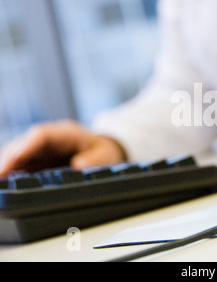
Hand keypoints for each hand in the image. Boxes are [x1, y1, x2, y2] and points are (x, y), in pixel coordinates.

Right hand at [0, 120, 125, 177]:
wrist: (106, 153)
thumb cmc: (105, 152)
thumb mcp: (106, 156)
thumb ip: (94, 160)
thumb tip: (79, 165)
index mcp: (66, 133)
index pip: (41, 135)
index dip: (25, 147)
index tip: (14, 159)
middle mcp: (49, 139)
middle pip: (22, 145)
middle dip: (8, 159)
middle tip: (0, 176)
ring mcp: (41, 150)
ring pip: (17, 155)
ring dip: (7, 167)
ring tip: (2, 183)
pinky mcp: (38, 161)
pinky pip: (20, 165)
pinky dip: (12, 173)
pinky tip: (6, 184)